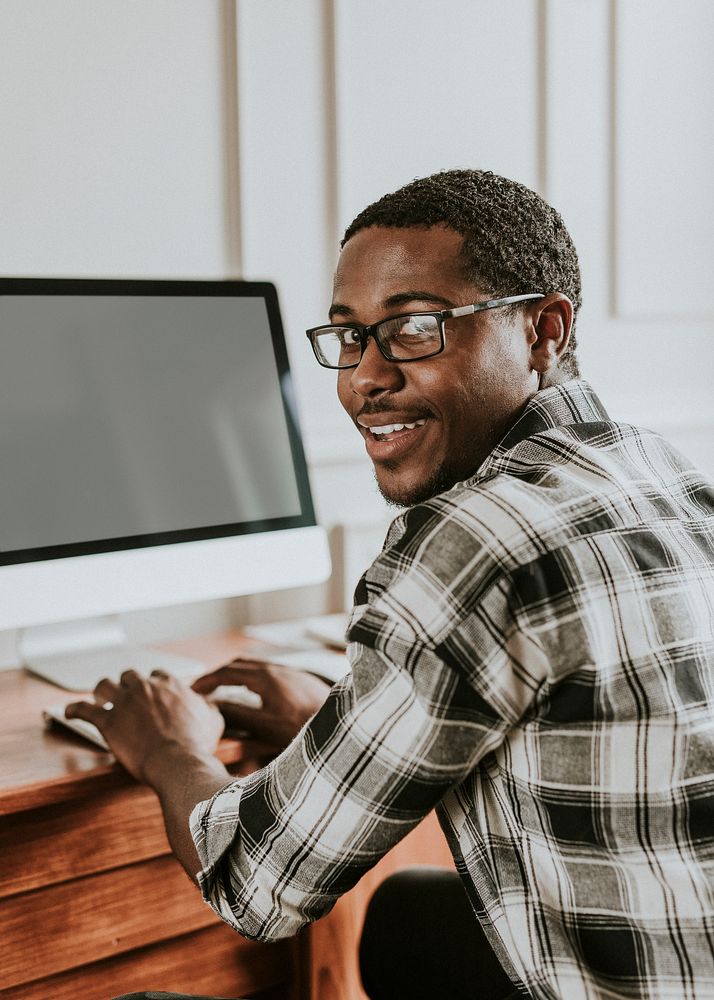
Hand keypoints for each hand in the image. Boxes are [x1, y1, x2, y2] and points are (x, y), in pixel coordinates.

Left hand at [66, 670, 224, 784]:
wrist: (179, 762)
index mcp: (169, 684)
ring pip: (105, 685)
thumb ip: (208, 707)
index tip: (153, 694)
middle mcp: (145, 687)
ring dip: (102, 690)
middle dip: (127, 684)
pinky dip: (74, 709)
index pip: (157, 675)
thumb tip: (207, 705)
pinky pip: (83, 709)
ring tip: (99, 697)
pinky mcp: (108, 721)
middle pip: (129, 676)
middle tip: (126, 695)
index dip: (153, 684)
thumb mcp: (214, 719)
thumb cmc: (198, 743)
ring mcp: (124, 703)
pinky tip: (68, 712)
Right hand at [192, 660, 330, 749]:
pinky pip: (270, 672)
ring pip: (256, 667)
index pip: (227, 672)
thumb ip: (237, 715)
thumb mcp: (264, 725)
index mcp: (265, 677)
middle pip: (240, 664)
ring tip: (226, 688)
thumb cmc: (302, 727)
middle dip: (220, 674)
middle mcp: (277, 669)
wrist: (340, 723)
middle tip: (206, 687)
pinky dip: (253, 678)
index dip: (207, 680)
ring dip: (238, 675)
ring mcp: (290, 672)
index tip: (193, 689)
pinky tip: (256, 693)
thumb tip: (213, 707)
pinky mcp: (301, 679)